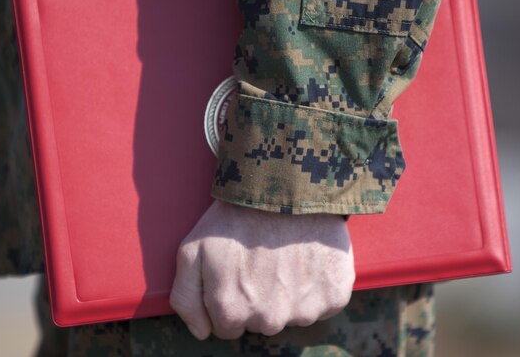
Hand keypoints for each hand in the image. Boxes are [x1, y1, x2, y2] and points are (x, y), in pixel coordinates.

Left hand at [169, 199, 354, 339]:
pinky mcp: (333, 296)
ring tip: (284, 255)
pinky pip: (324, 304)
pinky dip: (317, 285)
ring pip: (293, 315)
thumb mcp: (192, 250)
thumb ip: (186, 298)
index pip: (228, 327)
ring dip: (289, 293)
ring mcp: (304, 310)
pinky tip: (307, 258)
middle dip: (258, 298)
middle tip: (260, 259)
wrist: (285, 187)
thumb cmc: (236, 217)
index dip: (230, 299)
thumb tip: (201, 332)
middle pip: (261, 323)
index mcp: (232, 312)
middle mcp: (269, 320)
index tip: (236, 272)